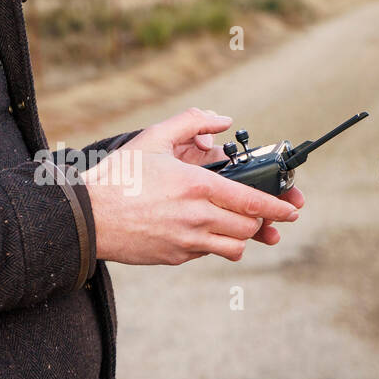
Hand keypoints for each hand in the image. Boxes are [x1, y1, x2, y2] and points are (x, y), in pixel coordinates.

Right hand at [82, 110, 304, 264]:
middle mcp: (197, 217)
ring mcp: (187, 241)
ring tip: (230, 223)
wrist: (87, 217)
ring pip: (233, 246)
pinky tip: (199, 229)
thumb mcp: (153, 138)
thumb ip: (191, 122)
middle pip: (248, 225)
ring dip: (239, 236)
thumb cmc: (118, 177)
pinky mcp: (175, 257)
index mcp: (197, 186)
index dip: (278, 207)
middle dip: (258, 219)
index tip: (292, 209)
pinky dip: (212, 243)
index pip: (252, 201)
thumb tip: (222, 120)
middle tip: (256, 212)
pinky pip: (207, 253)